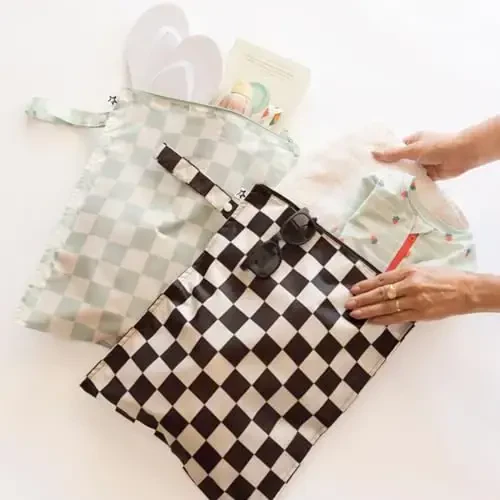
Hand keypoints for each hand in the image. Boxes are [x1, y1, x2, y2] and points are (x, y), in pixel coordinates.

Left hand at [344, 267, 474, 323]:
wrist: (466, 290)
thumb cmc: (445, 277)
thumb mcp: (422, 269)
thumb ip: (402, 275)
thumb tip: (382, 282)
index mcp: (410, 272)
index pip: (382, 280)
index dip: (366, 285)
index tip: (353, 289)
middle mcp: (410, 286)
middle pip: (381, 294)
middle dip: (362, 299)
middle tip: (348, 304)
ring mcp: (415, 301)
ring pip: (386, 307)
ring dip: (368, 311)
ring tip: (355, 313)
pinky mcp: (420, 314)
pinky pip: (397, 318)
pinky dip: (383, 319)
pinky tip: (371, 321)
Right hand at [372, 131, 476, 179]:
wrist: (463, 154)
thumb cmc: (437, 146)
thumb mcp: (412, 149)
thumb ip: (393, 154)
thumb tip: (372, 153)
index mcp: (413, 141)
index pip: (395, 149)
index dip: (385, 156)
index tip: (371, 165)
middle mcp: (418, 152)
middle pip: (401, 162)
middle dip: (392, 169)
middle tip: (374, 180)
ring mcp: (424, 164)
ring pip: (409, 172)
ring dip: (402, 178)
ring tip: (383, 188)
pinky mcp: (430, 175)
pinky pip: (417, 180)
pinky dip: (412, 185)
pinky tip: (398, 192)